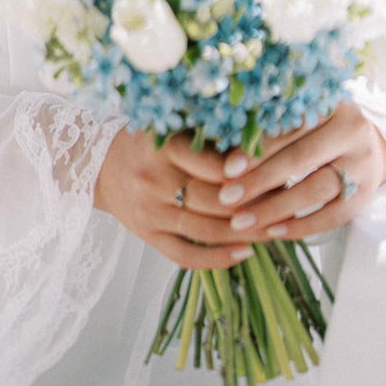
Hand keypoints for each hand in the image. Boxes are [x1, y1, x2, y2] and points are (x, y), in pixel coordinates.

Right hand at [93, 124, 265, 269]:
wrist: (97, 165)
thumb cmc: (147, 141)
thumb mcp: (173, 126)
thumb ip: (209, 135)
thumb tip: (263, 144)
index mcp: (164, 147)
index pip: (215, 165)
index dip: (249, 172)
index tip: (279, 172)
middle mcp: (155, 180)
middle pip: (214, 201)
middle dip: (255, 205)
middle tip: (287, 205)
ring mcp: (150, 212)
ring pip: (205, 229)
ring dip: (244, 233)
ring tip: (276, 230)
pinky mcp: (147, 236)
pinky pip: (184, 254)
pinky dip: (216, 259)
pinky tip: (245, 253)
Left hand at [214, 102, 385, 243]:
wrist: (369, 144)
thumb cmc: (319, 128)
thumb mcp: (302, 115)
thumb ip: (271, 126)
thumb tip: (222, 150)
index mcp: (331, 102)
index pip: (290, 126)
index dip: (258, 148)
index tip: (226, 169)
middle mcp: (352, 129)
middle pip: (302, 157)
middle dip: (261, 180)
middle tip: (227, 198)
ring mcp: (363, 163)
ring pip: (316, 188)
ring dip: (275, 207)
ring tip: (241, 221)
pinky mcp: (367, 194)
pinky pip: (333, 216)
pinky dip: (302, 227)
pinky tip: (273, 232)